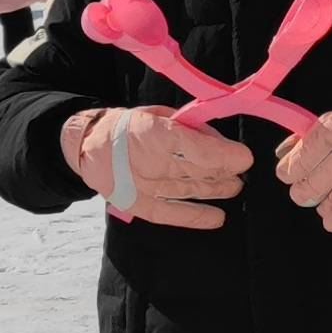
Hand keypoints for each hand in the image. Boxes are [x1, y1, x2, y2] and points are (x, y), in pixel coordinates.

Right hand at [59, 105, 250, 229]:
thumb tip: (219, 142)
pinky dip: (196, 217)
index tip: (245, 157)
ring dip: (216, 189)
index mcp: (152, 132)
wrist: (86, 146)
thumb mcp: (157, 114)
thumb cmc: (127, 126)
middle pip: (197, 170)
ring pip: (189, 189)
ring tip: (232, 187)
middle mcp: (148, 161)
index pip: (196, 147)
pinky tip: (217, 218)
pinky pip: (171, 213)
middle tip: (239, 170)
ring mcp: (142, 186)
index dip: (225, 154)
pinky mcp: (138, 204)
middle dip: (224, 171)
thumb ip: (187, 127)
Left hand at [278, 90, 331, 233]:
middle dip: (304, 189)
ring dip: (322, 203)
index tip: (286, 175)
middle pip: (322, 176)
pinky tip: (331, 221)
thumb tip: (283, 155)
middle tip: (301, 193)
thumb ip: (314, 135)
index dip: (294, 166)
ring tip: (320, 202)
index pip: (312, 149)